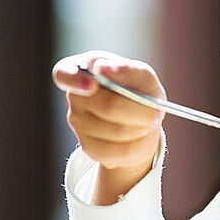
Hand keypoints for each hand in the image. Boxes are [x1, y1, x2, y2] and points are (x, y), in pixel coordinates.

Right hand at [52, 50, 165, 204]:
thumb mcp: (142, 75)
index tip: (93, 85)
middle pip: (108, 106)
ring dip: (143, 128)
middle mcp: (74, 96)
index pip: (63, 74)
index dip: (76, 80)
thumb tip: (102, 68)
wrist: (140, 118)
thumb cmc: (138, 89)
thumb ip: (126, 68)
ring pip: (118, 131)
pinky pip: (120, 151)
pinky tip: (142, 136)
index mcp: (83, 69)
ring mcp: (77, 123)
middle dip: (140, 111)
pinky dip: (140, 144)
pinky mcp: (88, 147)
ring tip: (149, 122)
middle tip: (156, 114)